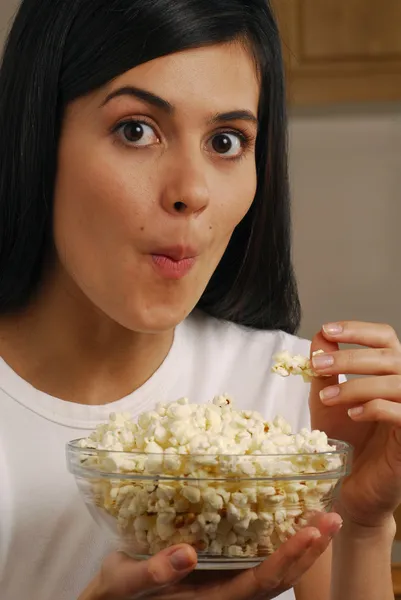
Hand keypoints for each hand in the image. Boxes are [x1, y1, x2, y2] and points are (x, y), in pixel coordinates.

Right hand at [80, 513, 340, 598]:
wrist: (112, 599)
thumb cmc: (116, 593)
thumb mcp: (126, 582)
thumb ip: (153, 572)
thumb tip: (187, 554)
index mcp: (209, 599)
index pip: (259, 583)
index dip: (288, 559)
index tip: (311, 532)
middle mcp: (224, 594)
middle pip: (278, 578)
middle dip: (308, 550)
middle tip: (331, 518)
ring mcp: (224, 583)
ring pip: (273, 570)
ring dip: (301, 546)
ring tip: (322, 517)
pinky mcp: (220, 569)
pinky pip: (257, 559)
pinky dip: (279, 540)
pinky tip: (287, 517)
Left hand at [309, 320, 400, 527]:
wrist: (351, 487)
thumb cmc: (345, 442)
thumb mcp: (327, 401)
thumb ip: (325, 371)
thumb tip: (319, 337)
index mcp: (388, 374)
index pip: (385, 338)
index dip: (359, 329)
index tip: (327, 331)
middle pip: (390, 356)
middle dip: (349, 357)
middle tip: (316, 365)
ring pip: (397, 382)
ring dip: (357, 385)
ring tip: (327, 399)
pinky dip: (376, 408)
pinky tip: (353, 415)